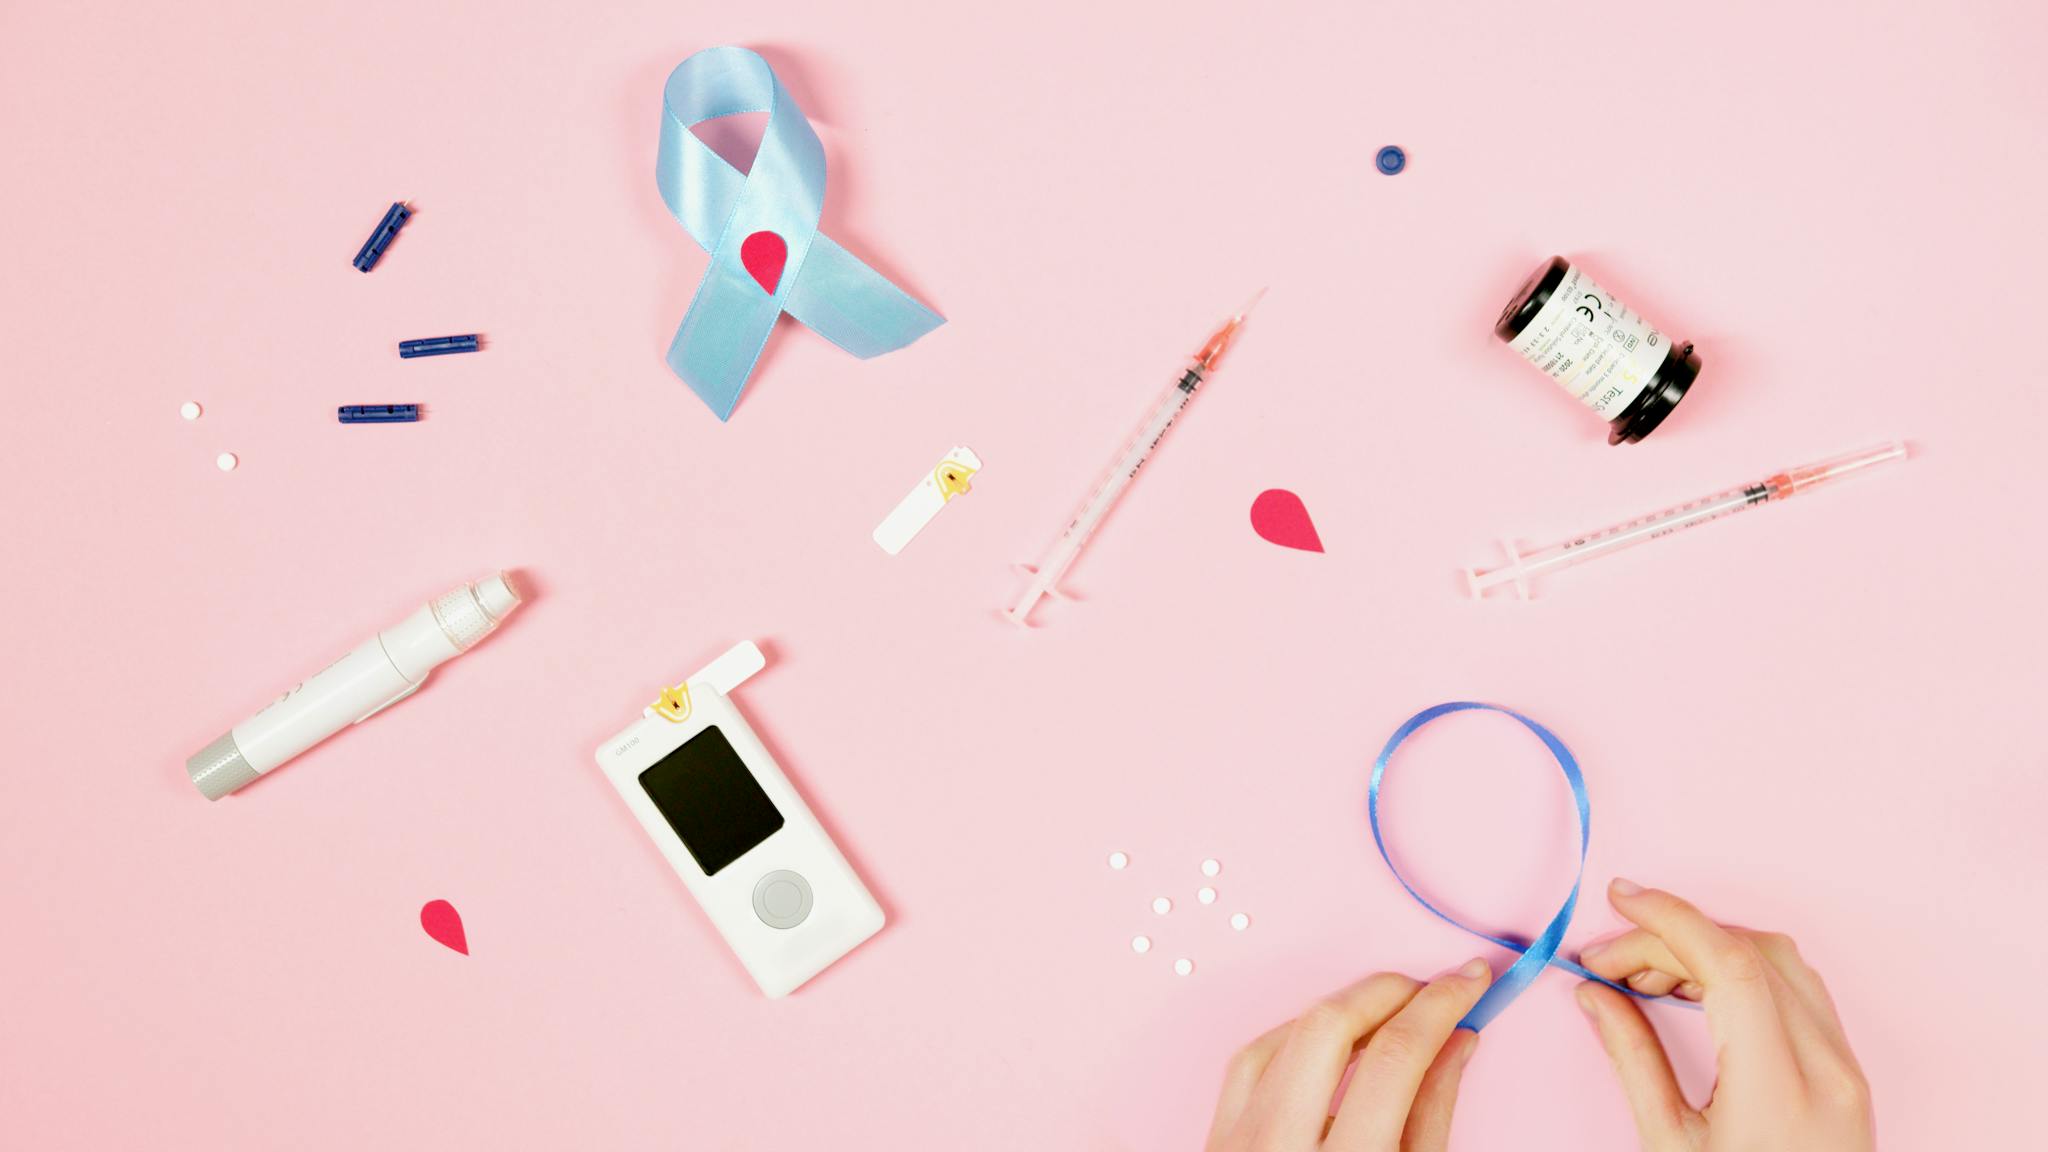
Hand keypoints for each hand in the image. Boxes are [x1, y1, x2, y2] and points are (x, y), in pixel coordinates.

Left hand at [1205, 958, 1491, 1151]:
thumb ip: (1431, 1116)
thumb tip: (1457, 1039)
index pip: (1395, 1059)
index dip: (1440, 1006)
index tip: (1472, 981)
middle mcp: (1278, 1149)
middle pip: (1326, 1028)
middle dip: (1387, 990)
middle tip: (1433, 986)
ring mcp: (1235, 1142)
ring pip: (1281, 1035)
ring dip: (1342, 1008)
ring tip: (1394, 1009)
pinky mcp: (1213, 1138)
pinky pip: (1251, 1062)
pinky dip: (1296, 1036)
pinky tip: (1334, 1038)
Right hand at [1576, 879, 1873, 1150]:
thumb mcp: (1671, 1146)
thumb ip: (1633, 1058)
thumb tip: (1595, 994)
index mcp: (1780, 1089)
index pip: (1729, 964)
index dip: (1670, 917)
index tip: (1620, 897)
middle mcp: (1829, 1070)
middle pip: (1750, 953)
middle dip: (1673, 938)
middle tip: (1609, 960)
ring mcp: (1849, 1070)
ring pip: (1783, 962)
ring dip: (1711, 949)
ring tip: (1648, 977)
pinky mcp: (1850, 1074)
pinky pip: (1801, 991)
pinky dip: (1745, 972)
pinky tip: (1698, 992)